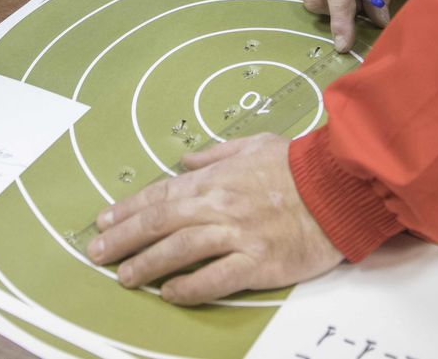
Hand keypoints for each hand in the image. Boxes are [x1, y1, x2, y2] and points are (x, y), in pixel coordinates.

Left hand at [87, 134, 342, 303]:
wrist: (340, 187)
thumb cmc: (300, 166)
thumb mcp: (255, 144)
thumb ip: (215, 155)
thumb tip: (184, 161)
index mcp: (217, 178)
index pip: (161, 194)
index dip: (129, 209)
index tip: (104, 221)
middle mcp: (221, 205)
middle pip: (161, 222)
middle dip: (125, 238)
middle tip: (97, 252)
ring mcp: (239, 234)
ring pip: (180, 250)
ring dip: (147, 264)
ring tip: (124, 275)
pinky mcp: (260, 262)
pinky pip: (216, 278)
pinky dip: (190, 287)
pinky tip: (170, 293)